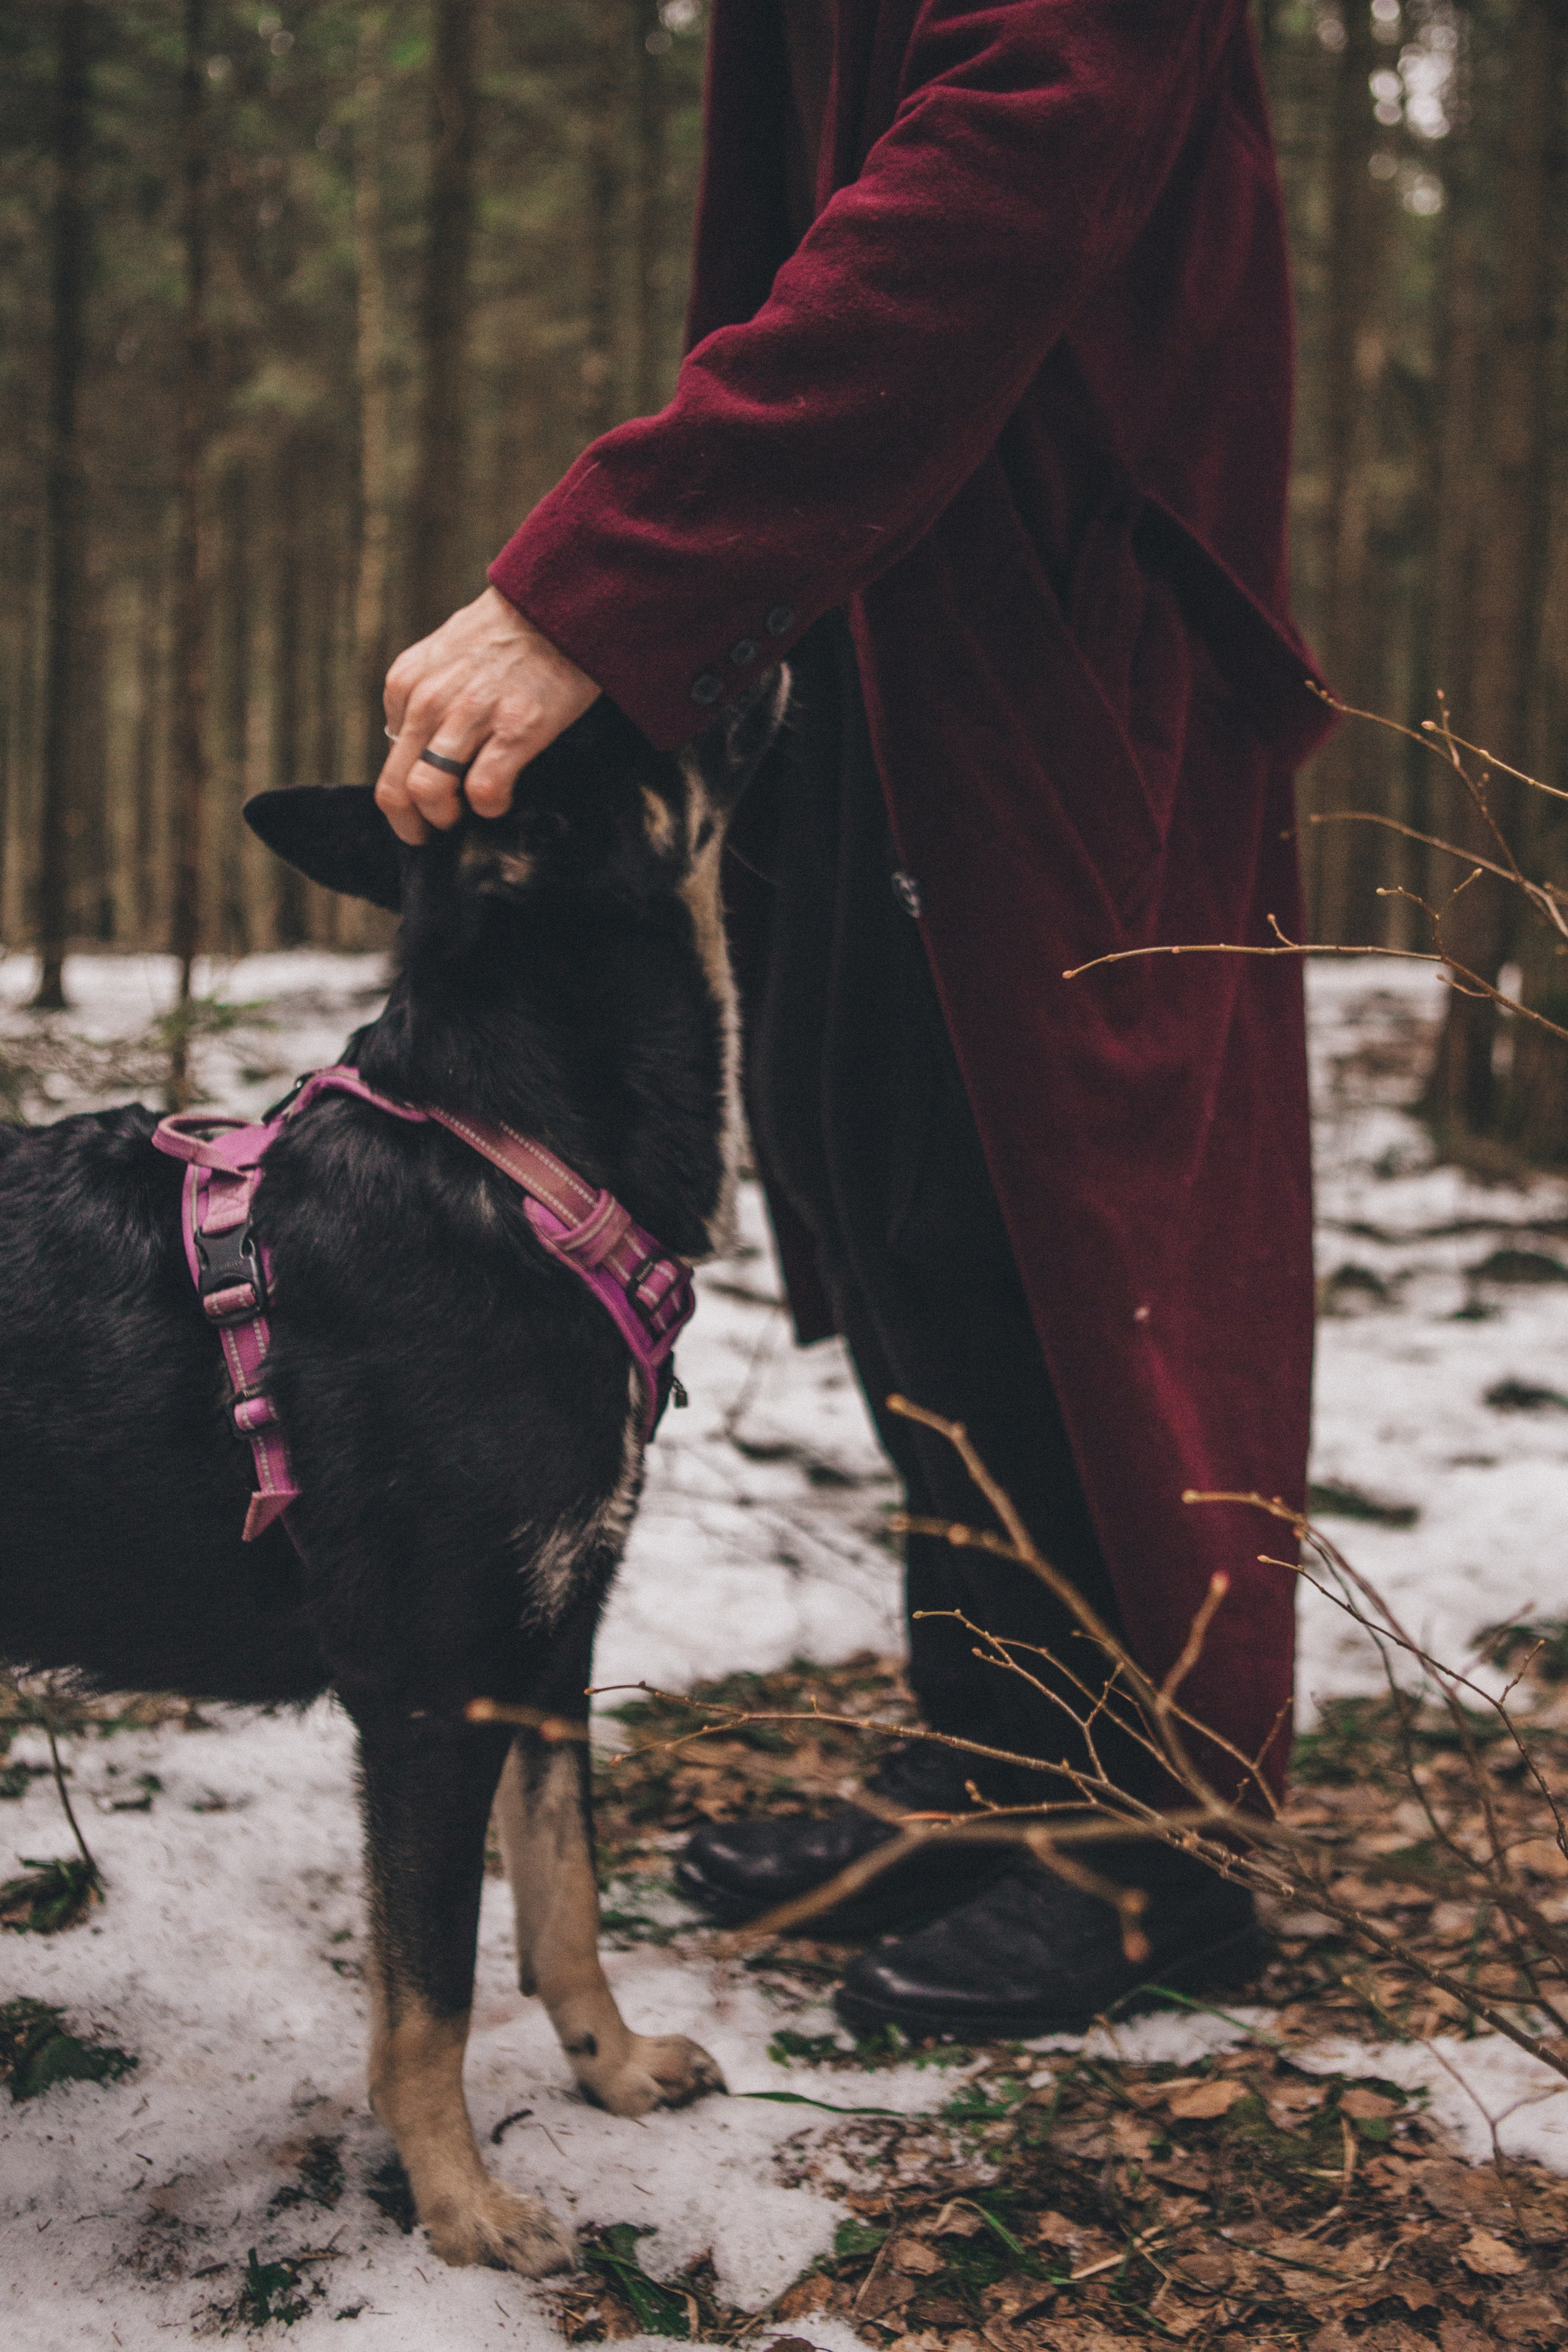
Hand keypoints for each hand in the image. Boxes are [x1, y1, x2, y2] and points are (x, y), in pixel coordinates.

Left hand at [375, 587, 600, 843]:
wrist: (558, 603)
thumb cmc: (507, 634)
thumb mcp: (444, 654)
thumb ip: (424, 694)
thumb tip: (416, 744)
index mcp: (406, 683)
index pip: (389, 758)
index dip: (405, 790)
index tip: (426, 802)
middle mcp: (429, 699)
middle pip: (396, 788)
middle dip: (411, 823)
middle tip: (431, 834)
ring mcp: (469, 715)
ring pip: (428, 793)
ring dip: (445, 819)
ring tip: (465, 817)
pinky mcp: (515, 729)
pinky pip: (485, 791)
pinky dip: (490, 807)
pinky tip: (504, 798)